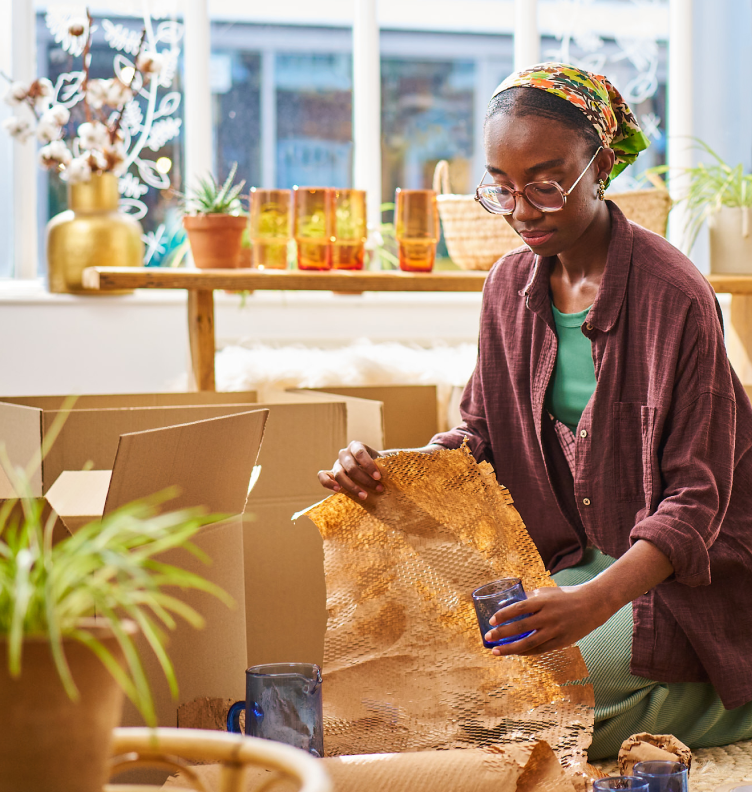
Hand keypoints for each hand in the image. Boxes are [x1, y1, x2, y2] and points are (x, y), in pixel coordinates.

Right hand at [318, 441, 383, 500]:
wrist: (373, 472)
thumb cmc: (380, 466)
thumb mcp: (385, 462)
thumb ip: (389, 462)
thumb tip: (406, 457)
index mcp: (357, 446)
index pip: (360, 453)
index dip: (369, 465)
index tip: (379, 477)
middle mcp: (345, 453)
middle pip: (351, 467)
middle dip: (365, 479)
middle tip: (379, 488)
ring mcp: (337, 464)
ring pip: (338, 474)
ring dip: (352, 487)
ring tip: (365, 496)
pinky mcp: (331, 474)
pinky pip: (323, 476)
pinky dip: (328, 483)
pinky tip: (338, 491)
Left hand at [484, 583, 615, 656]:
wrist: (592, 605)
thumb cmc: (565, 596)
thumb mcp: (546, 592)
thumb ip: (530, 599)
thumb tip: (510, 606)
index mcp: (543, 601)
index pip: (519, 608)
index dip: (504, 615)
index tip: (491, 621)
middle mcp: (548, 616)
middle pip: (521, 628)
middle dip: (502, 634)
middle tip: (488, 637)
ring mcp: (555, 630)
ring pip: (529, 643)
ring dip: (511, 648)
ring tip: (496, 651)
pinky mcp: (561, 641)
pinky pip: (540, 649)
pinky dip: (526, 652)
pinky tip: (515, 653)